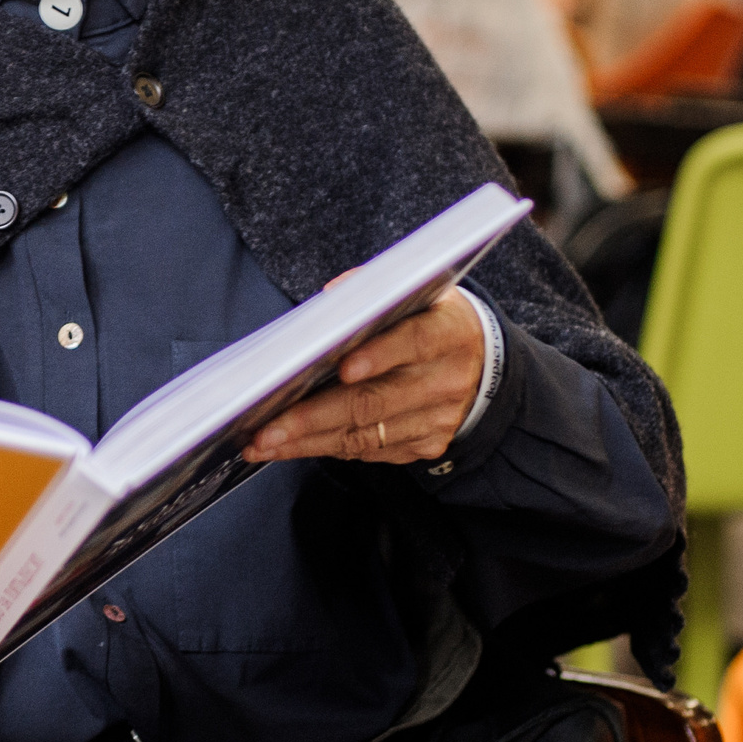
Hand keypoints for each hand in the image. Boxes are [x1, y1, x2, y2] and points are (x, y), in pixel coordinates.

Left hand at [243, 283, 483, 465]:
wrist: (480, 364)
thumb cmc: (425, 320)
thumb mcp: (413, 294)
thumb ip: (371, 291)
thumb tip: (330, 299)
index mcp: (448, 331)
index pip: (414, 341)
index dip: (380, 355)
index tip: (342, 369)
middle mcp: (448, 379)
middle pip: (376, 400)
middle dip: (314, 417)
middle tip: (267, 429)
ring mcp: (440, 418)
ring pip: (366, 433)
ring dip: (308, 441)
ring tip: (262, 443)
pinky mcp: (427, 444)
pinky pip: (370, 451)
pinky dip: (325, 448)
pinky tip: (289, 447)